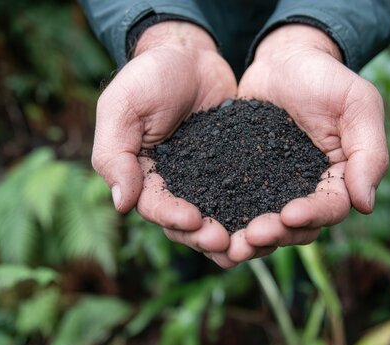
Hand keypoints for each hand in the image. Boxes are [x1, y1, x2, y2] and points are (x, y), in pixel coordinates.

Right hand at [91, 21, 237, 266]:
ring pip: (217, 218)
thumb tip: (121, 204)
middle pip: (187, 224)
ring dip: (233, 235)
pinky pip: (244, 197)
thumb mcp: (123, 107)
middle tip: (229, 243)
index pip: (155, 207)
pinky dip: (255, 212)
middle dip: (206, 236)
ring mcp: (205, 181)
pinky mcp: (232, 171)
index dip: (173, 218)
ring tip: (253, 242)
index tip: (194, 220)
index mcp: (143, 177)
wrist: (190, 55)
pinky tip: (274, 221)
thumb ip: (115, 154)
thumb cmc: (149, 76)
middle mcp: (174, 186)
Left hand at [230, 24, 388, 261]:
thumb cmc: (326, 77)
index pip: (331, 208)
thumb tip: (365, 205)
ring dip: (248, 238)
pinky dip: (224, 219)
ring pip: (265, 224)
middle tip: (251, 236)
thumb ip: (369, 152)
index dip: (312, 216)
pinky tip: (207, 223)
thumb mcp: (358, 105)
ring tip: (227, 242)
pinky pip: (235, 205)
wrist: (283, 60)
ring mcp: (274, 188)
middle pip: (296, 227)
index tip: (289, 215)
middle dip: (275, 234)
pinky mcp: (245, 179)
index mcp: (339, 179)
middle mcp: (307, 190)